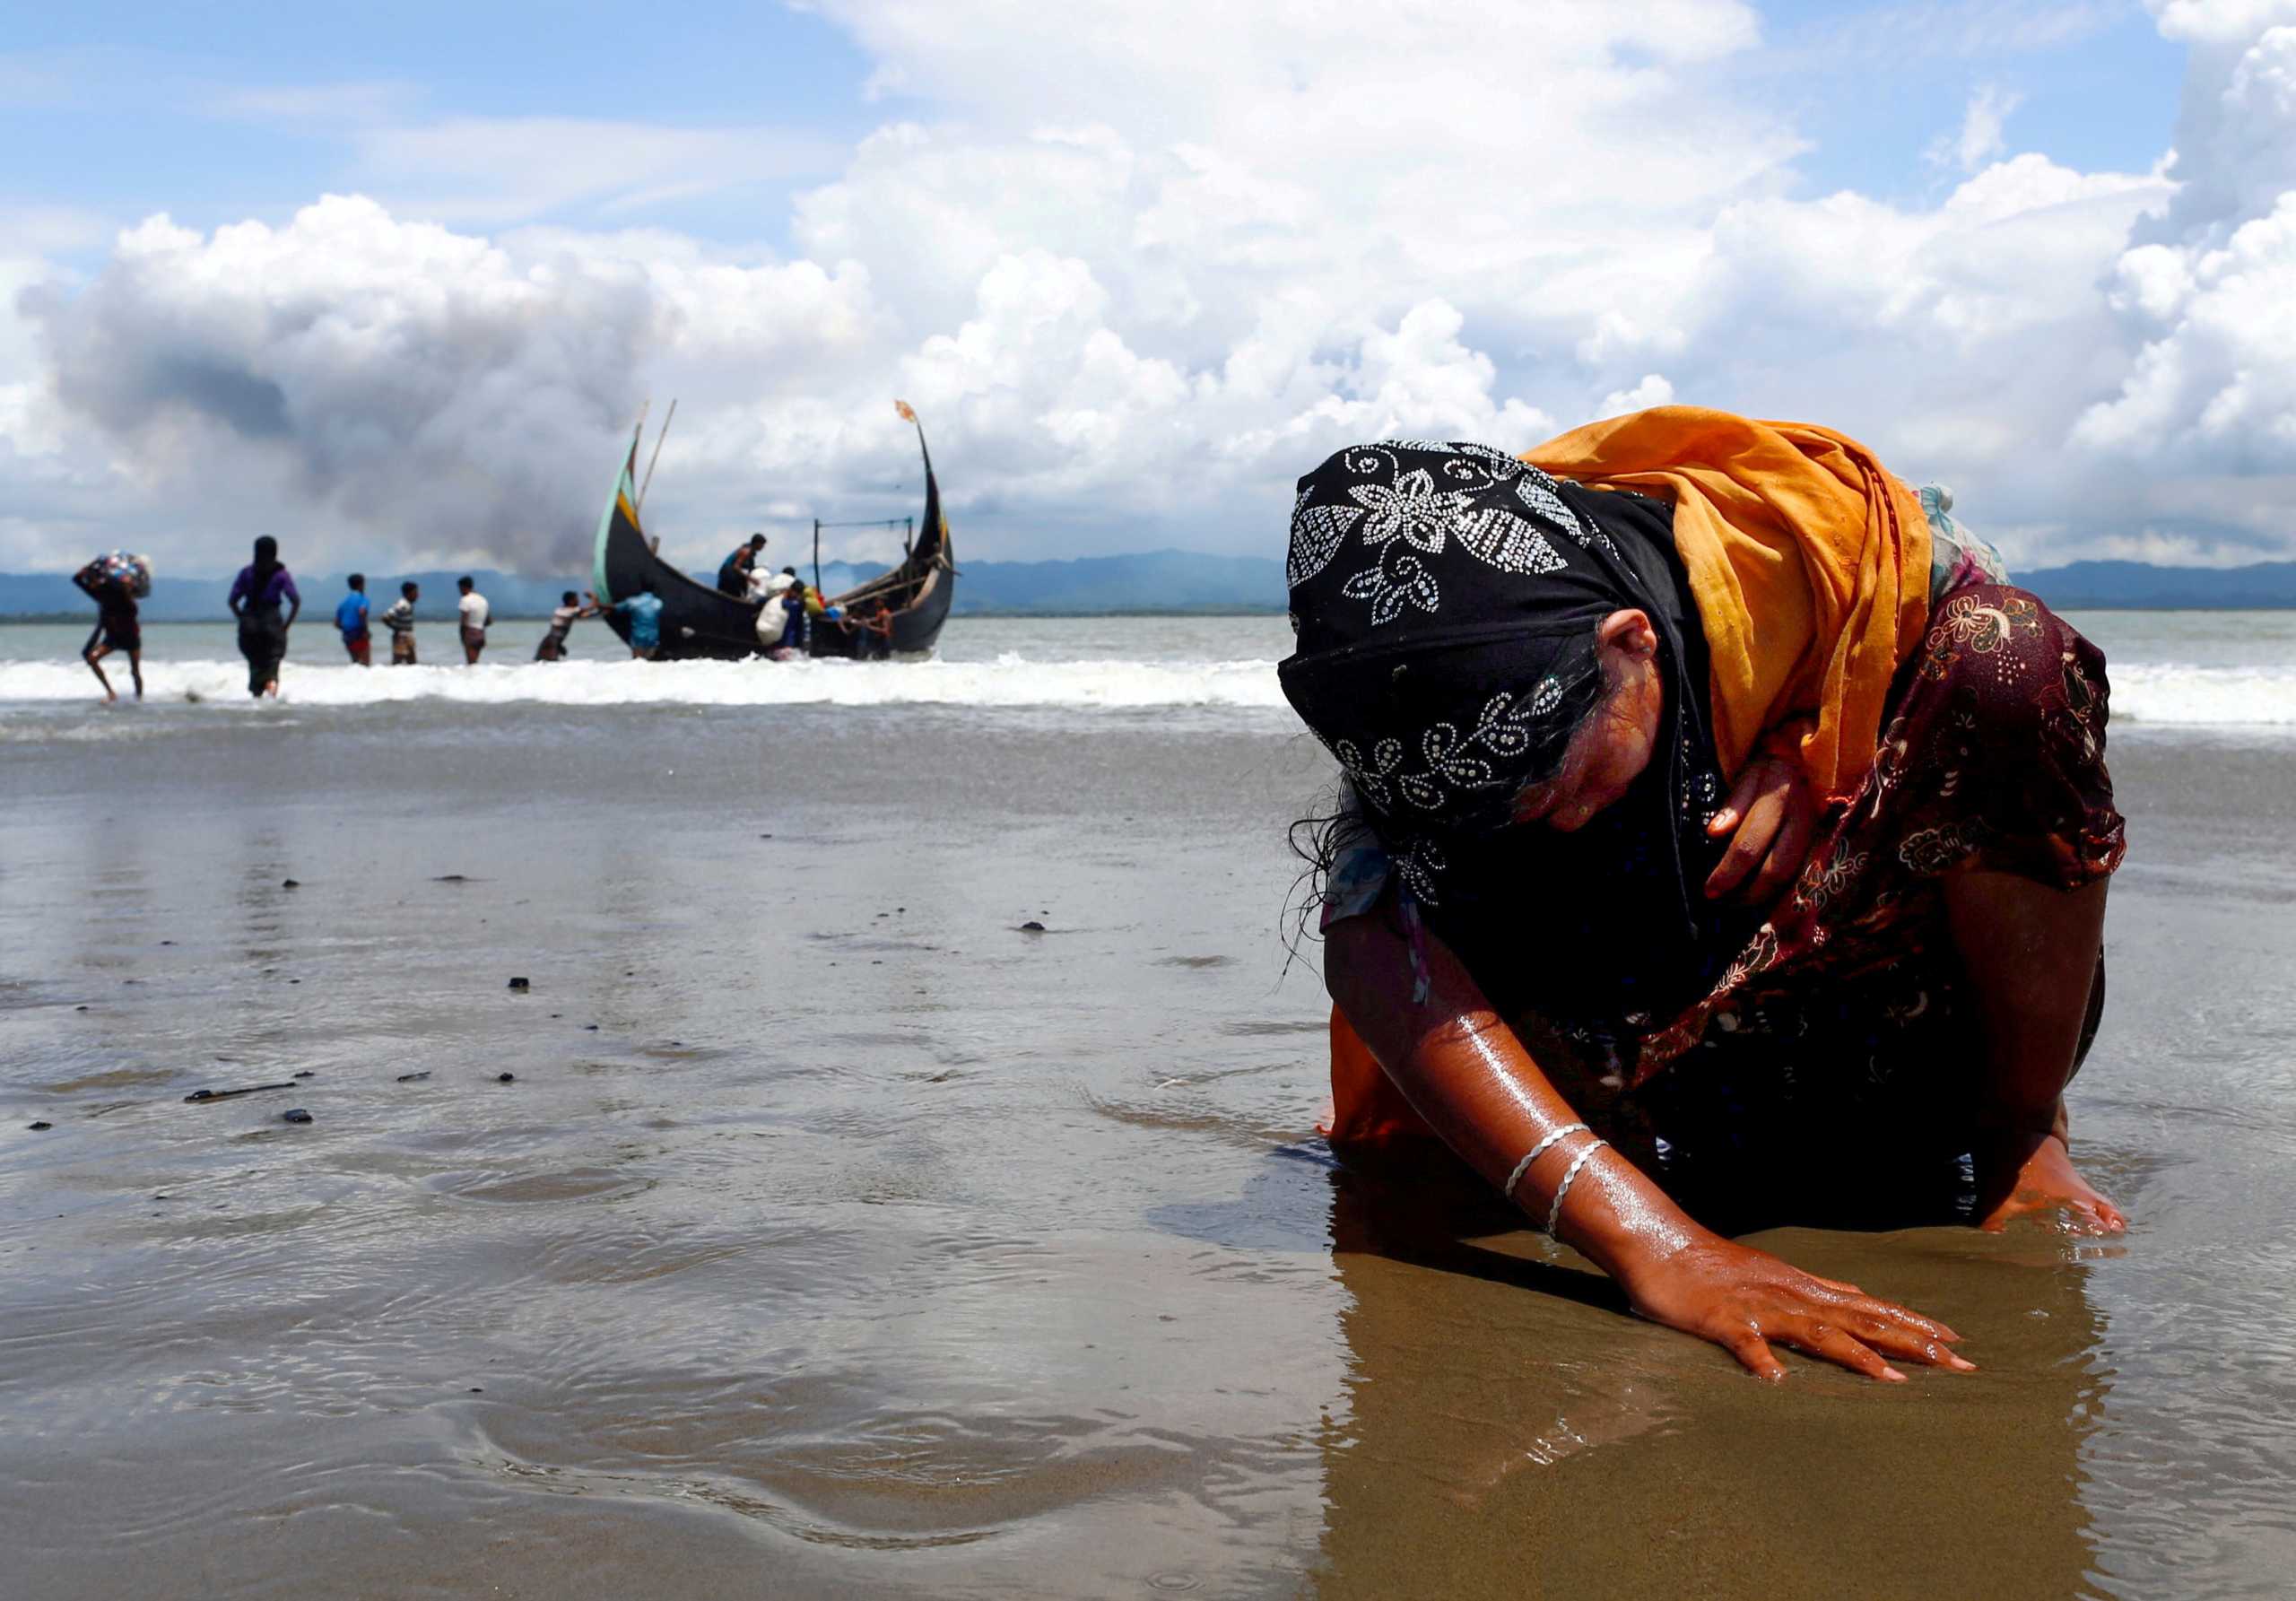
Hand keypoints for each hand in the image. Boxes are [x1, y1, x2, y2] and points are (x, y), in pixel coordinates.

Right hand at [1617, 1228, 1974, 1381]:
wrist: (1661, 1243)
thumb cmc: (1714, 1265)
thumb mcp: (1774, 1273)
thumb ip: (1815, 1289)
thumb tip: (1856, 1296)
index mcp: (1805, 1289)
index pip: (1871, 1308)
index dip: (1914, 1324)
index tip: (1956, 1342)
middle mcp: (1793, 1296)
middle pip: (1861, 1321)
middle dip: (1910, 1342)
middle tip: (1958, 1363)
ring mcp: (1760, 1309)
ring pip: (1817, 1332)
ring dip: (1857, 1355)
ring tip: (1894, 1379)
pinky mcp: (1723, 1321)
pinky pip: (1745, 1344)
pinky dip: (1762, 1361)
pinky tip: (1777, 1381)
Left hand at [1705, 755, 1815, 903]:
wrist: (1811, 762)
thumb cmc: (1772, 769)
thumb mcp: (1749, 775)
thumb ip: (1733, 804)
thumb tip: (1713, 832)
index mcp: (1779, 799)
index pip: (1749, 845)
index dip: (1728, 872)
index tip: (1710, 889)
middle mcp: (1802, 820)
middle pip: (1775, 870)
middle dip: (1747, 894)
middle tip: (1724, 901)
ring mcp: (1818, 834)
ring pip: (1793, 878)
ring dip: (1764, 897)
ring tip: (1737, 901)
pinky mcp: (1826, 844)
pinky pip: (1803, 875)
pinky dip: (1781, 890)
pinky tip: (1761, 893)